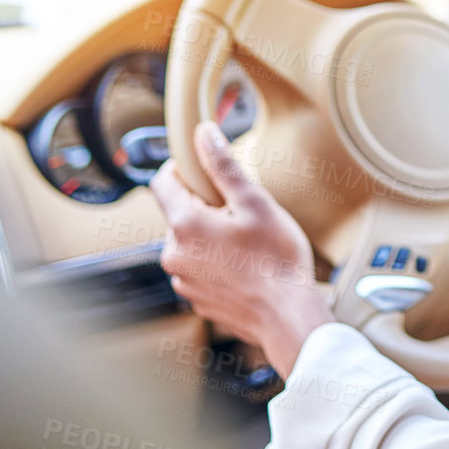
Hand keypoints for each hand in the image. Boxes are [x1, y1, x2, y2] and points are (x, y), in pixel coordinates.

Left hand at [149, 121, 334, 379]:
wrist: (287, 315)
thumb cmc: (276, 259)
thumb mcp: (255, 202)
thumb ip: (223, 166)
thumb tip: (204, 134)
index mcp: (184, 224)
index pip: (162, 182)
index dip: (181, 169)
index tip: (204, 169)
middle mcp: (173, 253)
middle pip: (179, 214)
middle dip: (205, 207)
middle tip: (242, 212)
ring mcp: (183, 280)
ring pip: (190, 243)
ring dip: (211, 237)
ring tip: (248, 243)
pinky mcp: (196, 299)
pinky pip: (199, 269)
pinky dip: (216, 262)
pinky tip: (246, 266)